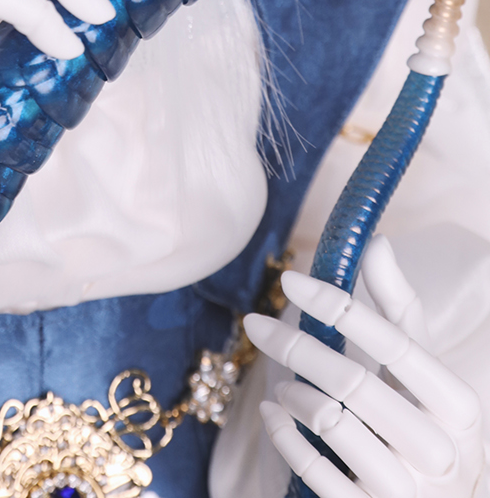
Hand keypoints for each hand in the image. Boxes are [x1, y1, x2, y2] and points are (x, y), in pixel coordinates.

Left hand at [244, 236, 483, 496]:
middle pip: (351, 379)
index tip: (289, 279)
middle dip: (294, 344)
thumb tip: (377, 242)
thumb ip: (401, 310)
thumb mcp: (424, 373)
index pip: (394, 340)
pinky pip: (315, 469)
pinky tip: (272, 412)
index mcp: (458, 405)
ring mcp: (407, 490)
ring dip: (292, 392)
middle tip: (255, 322)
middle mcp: (439, 450)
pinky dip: (284, 434)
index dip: (337, 303)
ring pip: (330, 421)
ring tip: (279, 380)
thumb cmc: (426, 424)